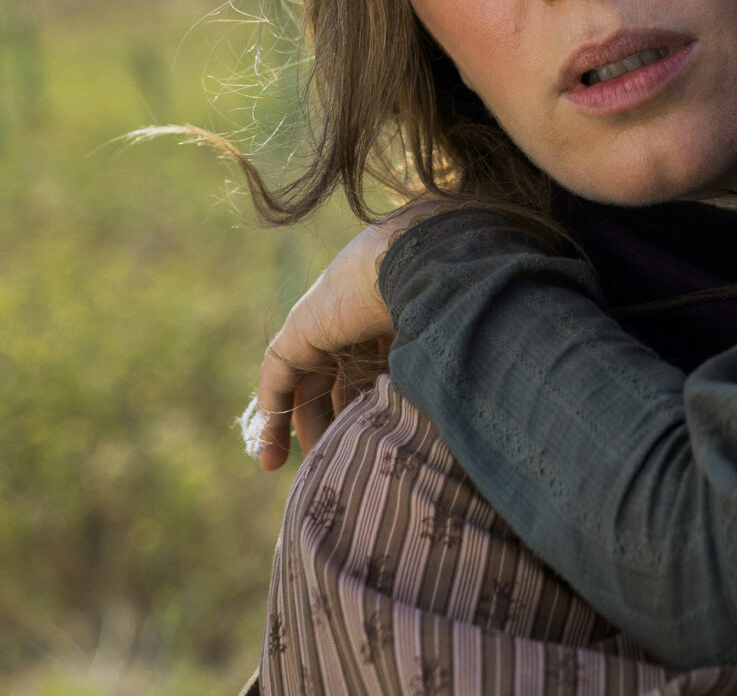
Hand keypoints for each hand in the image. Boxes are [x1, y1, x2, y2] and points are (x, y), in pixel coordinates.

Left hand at [249, 201, 440, 470]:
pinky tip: (269, 456)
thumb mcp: (447, 354)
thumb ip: (439, 380)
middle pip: (339, 379)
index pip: (373, 370)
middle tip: (339, 467)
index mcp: (394, 316)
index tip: (372, 448)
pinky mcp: (301, 331)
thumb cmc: (453, 306)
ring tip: (305, 473)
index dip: (369, 408)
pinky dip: (273, 415)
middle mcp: (357, 315)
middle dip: (337, 423)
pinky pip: (278, 378)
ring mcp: (327, 320)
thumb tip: (467, 428)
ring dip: (304, 427)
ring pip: (306, 383)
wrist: (427, 263)